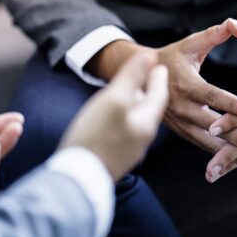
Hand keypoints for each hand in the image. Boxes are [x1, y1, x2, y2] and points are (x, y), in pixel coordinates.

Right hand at [60, 53, 168, 180]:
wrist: (77, 179)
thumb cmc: (96, 136)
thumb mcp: (115, 99)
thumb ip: (132, 77)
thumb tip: (150, 57)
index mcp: (146, 122)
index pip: (159, 95)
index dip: (157, 77)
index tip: (158, 64)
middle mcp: (141, 138)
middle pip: (149, 109)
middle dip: (148, 91)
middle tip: (147, 76)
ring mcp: (128, 150)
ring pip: (136, 121)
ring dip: (135, 105)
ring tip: (129, 95)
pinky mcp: (113, 158)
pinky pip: (123, 132)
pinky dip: (123, 119)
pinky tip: (111, 119)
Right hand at [158, 25, 236, 161]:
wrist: (139, 78)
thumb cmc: (169, 58)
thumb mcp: (188, 45)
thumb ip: (210, 36)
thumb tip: (230, 24)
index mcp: (185, 84)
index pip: (211, 95)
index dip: (230, 103)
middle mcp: (182, 107)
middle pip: (212, 125)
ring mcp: (181, 122)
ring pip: (208, 141)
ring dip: (233, 154)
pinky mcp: (181, 131)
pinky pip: (202, 144)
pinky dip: (221, 154)